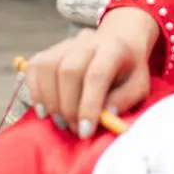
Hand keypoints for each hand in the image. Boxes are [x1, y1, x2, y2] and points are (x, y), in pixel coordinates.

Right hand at [25, 7, 160, 137]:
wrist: (119, 40)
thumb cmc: (129, 69)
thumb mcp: (139, 85)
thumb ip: (125, 99)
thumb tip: (105, 115)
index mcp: (114, 48)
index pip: (96, 75)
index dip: (89, 105)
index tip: (86, 132)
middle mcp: (88, 41)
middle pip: (69, 71)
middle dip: (69, 107)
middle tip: (74, 129)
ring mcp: (67, 43)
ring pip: (48, 67)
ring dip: (50, 100)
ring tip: (61, 121)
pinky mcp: (51, 50)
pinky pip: (35, 67)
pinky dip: (35, 90)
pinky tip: (45, 109)